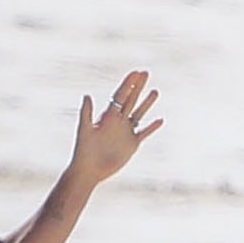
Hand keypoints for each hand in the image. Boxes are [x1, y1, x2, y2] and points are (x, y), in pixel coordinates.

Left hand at [73, 69, 162, 183]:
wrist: (88, 170)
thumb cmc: (83, 151)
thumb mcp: (84, 130)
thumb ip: (86, 113)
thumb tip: (86, 95)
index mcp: (107, 116)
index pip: (119, 96)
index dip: (127, 84)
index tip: (135, 72)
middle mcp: (117, 122)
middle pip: (130, 100)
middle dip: (138, 86)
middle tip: (146, 72)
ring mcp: (125, 132)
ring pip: (139, 114)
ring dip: (147, 103)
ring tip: (155, 91)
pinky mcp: (132, 144)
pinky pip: (144, 133)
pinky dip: (152, 127)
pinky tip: (160, 120)